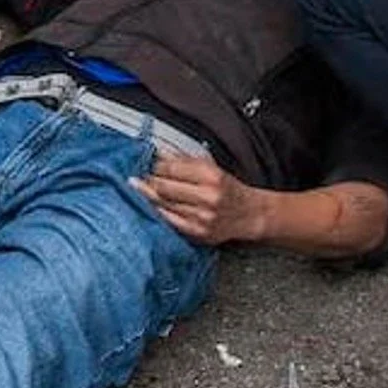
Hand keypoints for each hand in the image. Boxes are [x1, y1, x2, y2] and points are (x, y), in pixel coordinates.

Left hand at [132, 153, 267, 245]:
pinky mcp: (197, 233)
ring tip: (140, 190)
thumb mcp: (211, 167)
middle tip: (139, 178)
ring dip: (148, 197)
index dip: (154, 166)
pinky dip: (156, 212)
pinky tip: (152, 206)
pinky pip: (167, 221)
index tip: (148, 164)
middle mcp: (207, 197)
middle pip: (163, 187)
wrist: (248, 214)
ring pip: (162, 205)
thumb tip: (158, 154)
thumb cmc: (228, 189)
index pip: (170, 168)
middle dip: (148, 181)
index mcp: (211, 176)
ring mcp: (202, 217)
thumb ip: (184, 160)